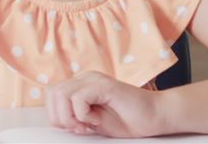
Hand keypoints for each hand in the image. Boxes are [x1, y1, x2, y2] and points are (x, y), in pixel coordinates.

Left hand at [45, 71, 166, 137]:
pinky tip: (96, 120)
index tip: (75, 128)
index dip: (56, 115)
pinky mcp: (104, 84)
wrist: (156, 116)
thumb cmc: (128, 120)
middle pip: (52, 93)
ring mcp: (94, 79)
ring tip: (86, 125)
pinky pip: (78, 98)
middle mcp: (85, 78)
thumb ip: (75, 117)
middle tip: (80, 128)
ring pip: (61, 94)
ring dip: (69, 116)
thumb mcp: (93, 121)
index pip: (51, 95)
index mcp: (81, 85)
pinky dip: (82, 114)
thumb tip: (57, 121)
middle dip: (59, 117)